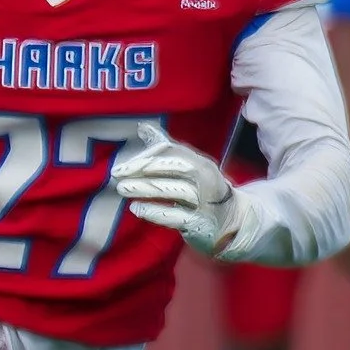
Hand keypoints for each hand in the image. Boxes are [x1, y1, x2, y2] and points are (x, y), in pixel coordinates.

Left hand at [111, 123, 243, 257]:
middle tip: (117, 173)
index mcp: (201, 163)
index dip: (149, 155)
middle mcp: (206, 179)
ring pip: (176, 191)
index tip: (123, 164)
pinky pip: (177, 215)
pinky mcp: (200, 223)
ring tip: (122, 188)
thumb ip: (165, 149)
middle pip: (178, 168)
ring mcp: (205, 201)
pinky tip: (136, 209)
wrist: (232, 220)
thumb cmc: (201, 190)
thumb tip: (142, 127)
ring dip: (146, 188)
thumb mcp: (188, 167)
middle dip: (147, 169)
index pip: (175, 152)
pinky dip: (156, 211)